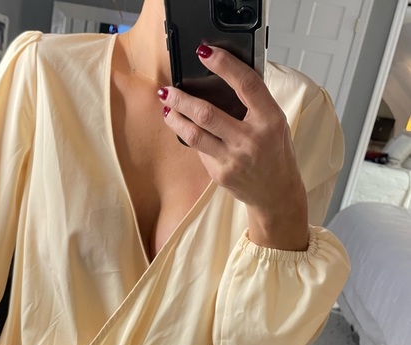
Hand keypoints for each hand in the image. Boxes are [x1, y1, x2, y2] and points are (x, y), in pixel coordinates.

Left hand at [159, 46, 308, 249]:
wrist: (276, 193)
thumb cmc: (275, 153)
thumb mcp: (275, 123)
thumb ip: (255, 104)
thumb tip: (224, 79)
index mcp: (270, 120)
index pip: (246, 84)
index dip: (224, 65)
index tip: (205, 52)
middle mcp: (251, 139)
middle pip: (207, 113)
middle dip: (181, 99)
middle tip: (167, 90)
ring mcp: (233, 158)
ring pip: (194, 134)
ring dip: (175, 119)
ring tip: (166, 108)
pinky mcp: (220, 173)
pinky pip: (199, 150)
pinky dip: (188, 136)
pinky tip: (182, 128)